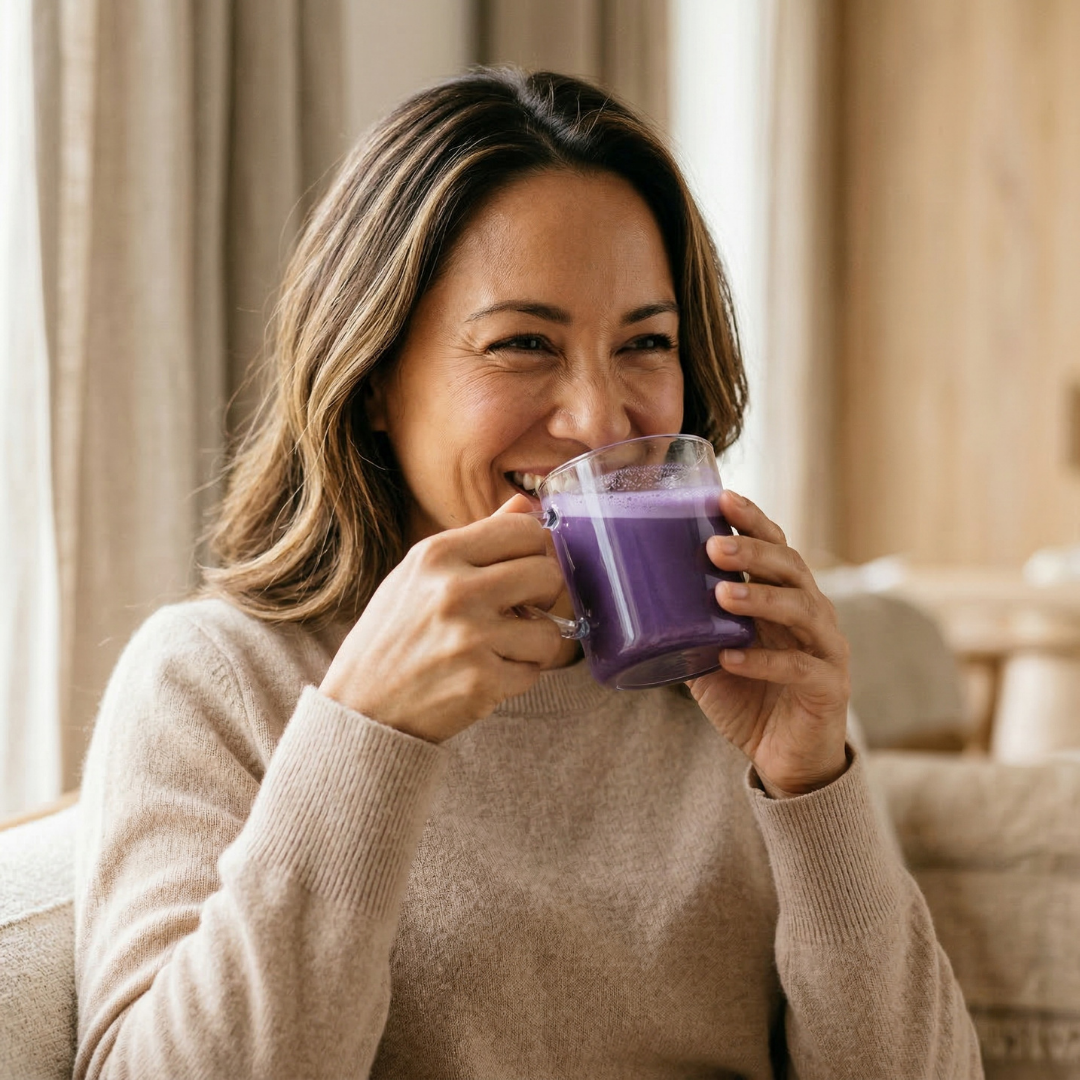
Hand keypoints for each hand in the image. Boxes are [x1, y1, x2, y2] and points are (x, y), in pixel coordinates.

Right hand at [319, 495, 563, 742]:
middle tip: (520, 611)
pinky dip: (516, 677)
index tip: (525, 569)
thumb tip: (526, 506)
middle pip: (547, 575)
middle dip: (542, 596)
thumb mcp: (418, 575)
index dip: (536, 551)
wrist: (359, 707)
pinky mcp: (482, 681)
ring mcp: (471, 637)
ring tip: (499, 648)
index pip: (524, 529)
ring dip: (531, 645)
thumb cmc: (391, 637)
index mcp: (438, 554)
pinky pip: (534, 672)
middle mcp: (455, 590)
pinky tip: (486, 675)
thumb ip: (477, 540)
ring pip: (548, 631)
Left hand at [687, 490, 850, 795]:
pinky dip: (765, 661)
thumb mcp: (708, 654)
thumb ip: (684, 626)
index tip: (721, 497)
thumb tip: (623, 597)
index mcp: (784, 596)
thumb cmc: (748, 696)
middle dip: (753, 552)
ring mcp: (826, 648)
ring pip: (802, 609)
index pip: (774, 545)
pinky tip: (732, 659)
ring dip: (760, 598)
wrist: (786, 758)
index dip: (752, 520)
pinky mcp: (829, 688)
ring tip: (722, 594)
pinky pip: (800, 668)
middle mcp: (812, 613)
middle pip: (791, 567)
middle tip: (713, 546)